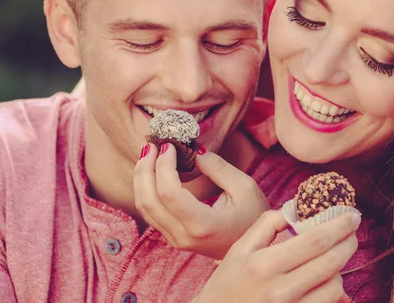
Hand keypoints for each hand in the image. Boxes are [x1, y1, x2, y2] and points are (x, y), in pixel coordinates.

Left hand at [134, 143, 268, 259]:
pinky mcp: (173, 237)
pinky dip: (147, 189)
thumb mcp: (245, 187)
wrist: (252, 248)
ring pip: (144, 208)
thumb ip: (217, 167)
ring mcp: (176, 240)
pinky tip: (153, 171)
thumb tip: (194, 151)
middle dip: (144, 169)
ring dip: (141, 178)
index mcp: (202, 224)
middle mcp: (184, 236)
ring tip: (148, 155)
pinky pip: (150, 213)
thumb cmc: (252, 216)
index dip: (164, 165)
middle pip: (148, 201)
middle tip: (151, 146)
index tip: (169, 146)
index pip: (169, 193)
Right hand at [193, 211, 359, 302]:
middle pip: (330, 262)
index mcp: (265, 264)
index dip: (338, 226)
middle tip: (352, 228)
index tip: (351, 214)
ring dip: (339, 267)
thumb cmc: (227, 283)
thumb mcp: (239, 248)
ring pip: (335, 286)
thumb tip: (297, 208)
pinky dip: (333, 288)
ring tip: (332, 255)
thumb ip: (268, 224)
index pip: (314, 241)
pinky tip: (327, 277)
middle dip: (348, 242)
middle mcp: (281, 289)